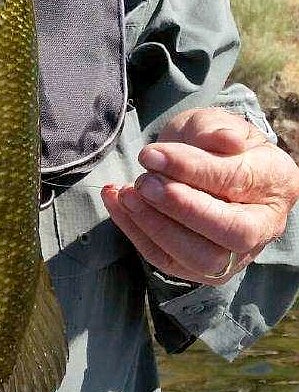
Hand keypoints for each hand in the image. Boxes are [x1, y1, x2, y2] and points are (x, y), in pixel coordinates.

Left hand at [102, 108, 298, 284]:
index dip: (193, 169)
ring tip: (128, 193)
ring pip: (201, 258)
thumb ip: (215, 129)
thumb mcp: (214, 122)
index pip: (238, 181)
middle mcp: (264, 225)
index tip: (151, 155)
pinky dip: (136, 233)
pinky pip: (167, 260)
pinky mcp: (199, 270)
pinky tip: (117, 203)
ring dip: (156, 226)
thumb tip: (224, 140)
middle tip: (144, 182)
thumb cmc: (211, 142)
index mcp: (275, 181)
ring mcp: (234, 254)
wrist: (203, 165)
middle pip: (232, 233)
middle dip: (182, 209)